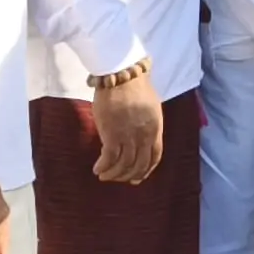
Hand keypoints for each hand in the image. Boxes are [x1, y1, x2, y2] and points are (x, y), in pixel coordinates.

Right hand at [89, 66, 163, 184]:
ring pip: (123, 165)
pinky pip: (109, 159)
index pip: (154, 157)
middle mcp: (144, 136)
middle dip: (128, 176)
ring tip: (104, 175)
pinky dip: (103, 167)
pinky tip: (97, 169)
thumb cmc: (134, 87)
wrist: (121, 75)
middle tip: (117, 178)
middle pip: (139, 165)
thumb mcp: (150, 107)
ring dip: (113, 174)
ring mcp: (129, 136)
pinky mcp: (112, 134)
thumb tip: (140, 139)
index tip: (137, 178)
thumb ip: (148, 125)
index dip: (146, 170)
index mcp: (156, 129)